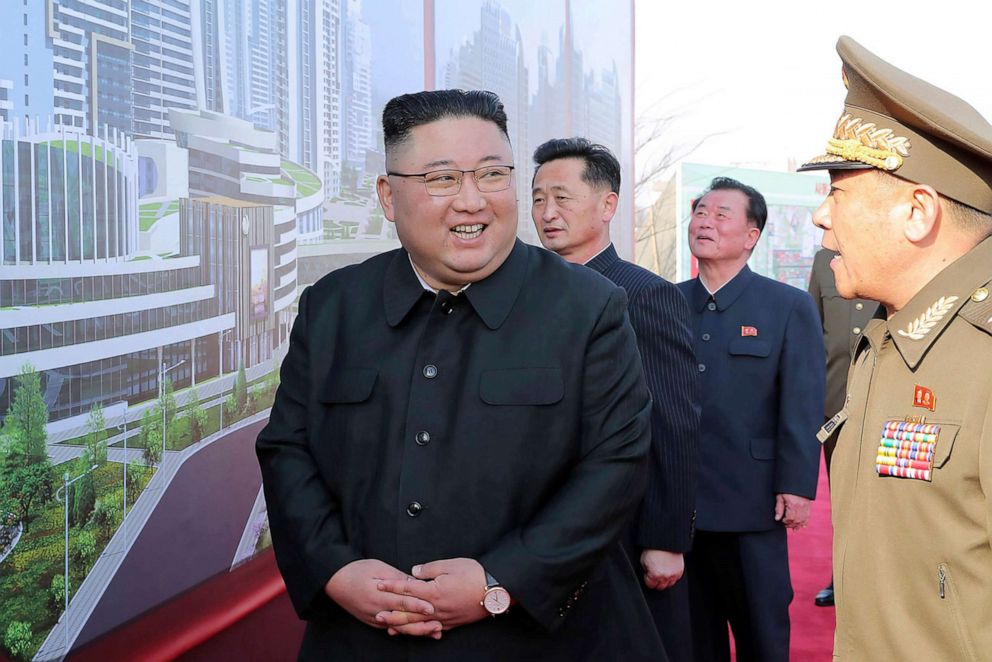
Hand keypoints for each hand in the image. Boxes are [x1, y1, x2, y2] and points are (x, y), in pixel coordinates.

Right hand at [324, 559, 441, 636]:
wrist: (335, 581)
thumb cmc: (357, 571)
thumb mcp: (378, 568)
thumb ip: (397, 578)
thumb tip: (415, 582)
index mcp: (377, 596)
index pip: (401, 602)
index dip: (417, 605)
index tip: (432, 608)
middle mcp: (376, 611)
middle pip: (402, 620)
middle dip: (422, 624)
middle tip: (439, 626)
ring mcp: (374, 619)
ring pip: (399, 627)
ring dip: (417, 630)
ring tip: (434, 631)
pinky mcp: (372, 622)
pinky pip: (391, 628)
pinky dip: (406, 630)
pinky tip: (418, 631)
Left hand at [375, 557, 488, 634]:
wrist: (496, 591)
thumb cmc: (474, 574)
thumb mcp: (451, 565)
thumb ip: (430, 569)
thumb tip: (414, 571)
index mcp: (433, 591)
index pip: (407, 588)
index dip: (392, 586)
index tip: (379, 584)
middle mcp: (436, 607)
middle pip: (409, 612)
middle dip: (391, 612)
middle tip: (376, 614)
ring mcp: (444, 617)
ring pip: (418, 624)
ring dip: (402, 626)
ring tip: (389, 627)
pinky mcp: (452, 623)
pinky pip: (432, 630)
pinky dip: (421, 632)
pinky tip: (415, 632)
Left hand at [640, 550, 683, 590]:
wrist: (664, 541)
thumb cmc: (653, 549)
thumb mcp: (643, 561)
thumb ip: (646, 571)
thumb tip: (647, 575)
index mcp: (655, 574)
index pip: (650, 585)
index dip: (648, 580)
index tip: (648, 576)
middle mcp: (665, 576)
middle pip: (660, 587)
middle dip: (656, 582)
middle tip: (654, 575)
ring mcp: (673, 574)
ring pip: (669, 584)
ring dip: (665, 581)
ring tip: (662, 573)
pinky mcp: (680, 571)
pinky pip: (676, 579)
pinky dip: (672, 577)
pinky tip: (668, 570)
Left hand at [775, 493, 810, 528]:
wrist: (796, 483)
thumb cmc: (786, 490)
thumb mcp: (780, 497)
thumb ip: (778, 508)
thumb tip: (777, 519)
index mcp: (792, 505)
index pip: (790, 518)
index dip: (785, 521)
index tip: (782, 520)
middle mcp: (800, 507)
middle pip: (797, 521)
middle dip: (790, 524)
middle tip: (785, 523)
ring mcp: (805, 507)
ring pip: (803, 520)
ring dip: (797, 525)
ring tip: (792, 525)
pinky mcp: (808, 506)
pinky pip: (808, 517)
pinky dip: (805, 522)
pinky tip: (801, 526)